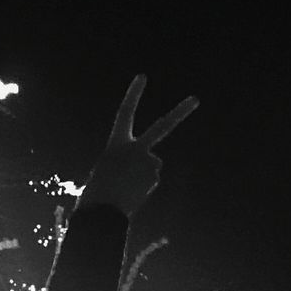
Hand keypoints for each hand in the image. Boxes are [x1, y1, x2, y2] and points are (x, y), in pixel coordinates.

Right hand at [77, 75, 198, 215]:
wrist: (101, 213)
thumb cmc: (95, 195)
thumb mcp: (103, 173)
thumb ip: (124, 165)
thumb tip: (148, 172)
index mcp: (116, 144)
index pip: (125, 113)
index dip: (134, 95)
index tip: (143, 77)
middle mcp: (136, 149)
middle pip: (163, 126)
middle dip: (180, 112)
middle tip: (196, 99)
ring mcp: (149, 163)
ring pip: (150, 166)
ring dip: (140, 176)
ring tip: (124, 190)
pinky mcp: (154, 177)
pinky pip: (150, 181)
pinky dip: (142, 188)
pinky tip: (131, 196)